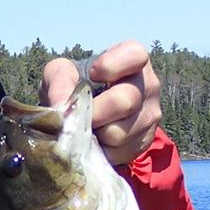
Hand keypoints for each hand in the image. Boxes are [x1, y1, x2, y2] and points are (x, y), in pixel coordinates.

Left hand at [40, 40, 161, 165]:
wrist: (85, 114)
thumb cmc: (75, 85)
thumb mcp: (61, 73)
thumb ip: (59, 80)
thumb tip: (60, 105)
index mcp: (132, 58)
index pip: (135, 56)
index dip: (111, 66)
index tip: (92, 75)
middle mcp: (148, 85)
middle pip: (124, 102)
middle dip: (93, 112)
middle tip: (79, 114)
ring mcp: (150, 115)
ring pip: (119, 133)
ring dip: (94, 134)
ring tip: (87, 126)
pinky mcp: (144, 141)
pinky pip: (119, 153)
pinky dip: (100, 150)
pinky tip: (95, 140)